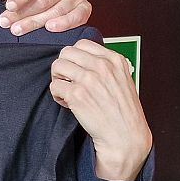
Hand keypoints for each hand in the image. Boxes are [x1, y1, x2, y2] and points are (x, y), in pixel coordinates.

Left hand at [50, 39, 151, 180]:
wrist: (125, 136)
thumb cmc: (124, 112)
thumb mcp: (122, 79)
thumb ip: (106, 66)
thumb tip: (82, 59)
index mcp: (114, 59)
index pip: (82, 44)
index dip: (75, 57)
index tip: (77, 69)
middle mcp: (102, 66)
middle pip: (66, 52)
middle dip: (64, 66)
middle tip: (68, 80)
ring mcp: (88, 79)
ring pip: (57, 66)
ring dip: (58, 79)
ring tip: (67, 92)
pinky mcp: (77, 95)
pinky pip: (54, 86)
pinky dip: (57, 95)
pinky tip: (68, 103)